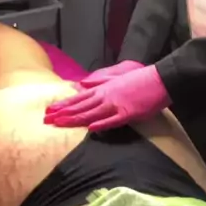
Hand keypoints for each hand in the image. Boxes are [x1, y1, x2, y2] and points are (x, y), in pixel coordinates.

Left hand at [44, 64, 170, 130]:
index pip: (79, 98)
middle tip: (46, 119)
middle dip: (63, 113)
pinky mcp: (129, 113)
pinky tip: (91, 129)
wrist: (159, 79)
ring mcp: (117, 105)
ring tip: (60, 124)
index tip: (50, 110)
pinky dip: (102, 124)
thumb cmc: (139, 78)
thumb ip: (99, 81)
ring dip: (75, 119)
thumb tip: (83, 84)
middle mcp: (106, 96)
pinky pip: (113, 121)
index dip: (64, 105)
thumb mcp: (116, 76)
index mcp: (104, 89)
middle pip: (81, 106)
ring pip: (92, 113)